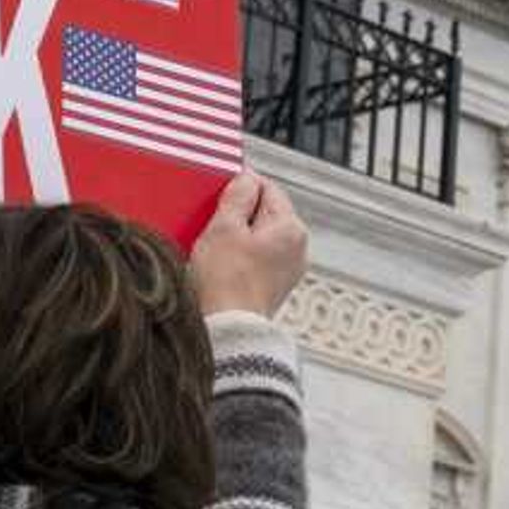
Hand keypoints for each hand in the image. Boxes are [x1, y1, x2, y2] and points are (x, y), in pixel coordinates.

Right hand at [187, 171, 307, 316]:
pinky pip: (254, 259)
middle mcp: (297, 249)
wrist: (226, 331)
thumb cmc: (226, 282)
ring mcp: (286, 271)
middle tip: (211, 224)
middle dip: (236, 214)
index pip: (267, 187)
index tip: (217, 194)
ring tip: (213, 248)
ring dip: (234, 236)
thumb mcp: (225, 227)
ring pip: (257, 237)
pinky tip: (218, 266)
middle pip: (263, 213)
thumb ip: (238, 196)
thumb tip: (247, 178)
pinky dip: (237, 257)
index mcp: (292, 228)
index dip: (239, 186)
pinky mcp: (272, 288)